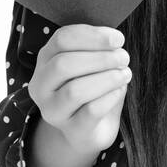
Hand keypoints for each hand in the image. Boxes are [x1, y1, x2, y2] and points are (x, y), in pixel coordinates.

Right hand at [27, 24, 130, 156]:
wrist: (88, 129)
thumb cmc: (92, 88)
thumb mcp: (90, 63)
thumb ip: (96, 49)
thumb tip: (115, 40)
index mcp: (45, 60)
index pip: (61, 39)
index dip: (92, 36)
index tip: (118, 39)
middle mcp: (41, 86)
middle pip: (64, 64)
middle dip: (100, 58)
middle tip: (124, 57)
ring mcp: (53, 111)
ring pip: (75, 90)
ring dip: (107, 78)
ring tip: (125, 74)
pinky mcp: (71, 130)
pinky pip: (91, 111)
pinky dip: (110, 97)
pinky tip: (119, 90)